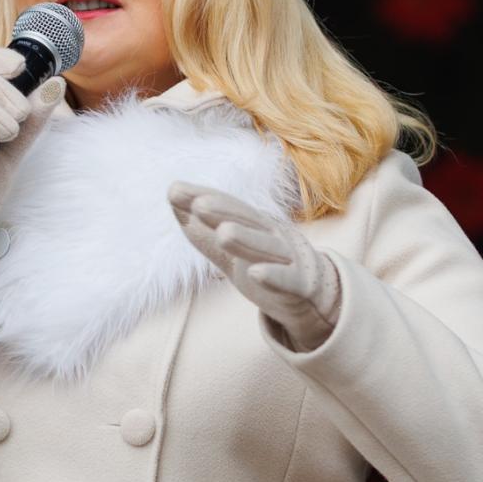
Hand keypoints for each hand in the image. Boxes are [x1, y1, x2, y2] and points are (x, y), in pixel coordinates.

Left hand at [167, 181, 341, 351]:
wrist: (311, 291)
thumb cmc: (264, 260)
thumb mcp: (228, 244)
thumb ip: (200, 225)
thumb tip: (171, 192)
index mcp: (253, 222)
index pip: (227, 206)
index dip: (204, 197)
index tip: (175, 191)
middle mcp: (272, 233)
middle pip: (247, 220)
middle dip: (223, 211)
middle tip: (198, 204)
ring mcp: (288, 257)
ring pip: (266, 247)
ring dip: (246, 239)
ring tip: (223, 233)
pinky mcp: (300, 284)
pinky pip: (287, 280)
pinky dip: (273, 276)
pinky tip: (255, 273)